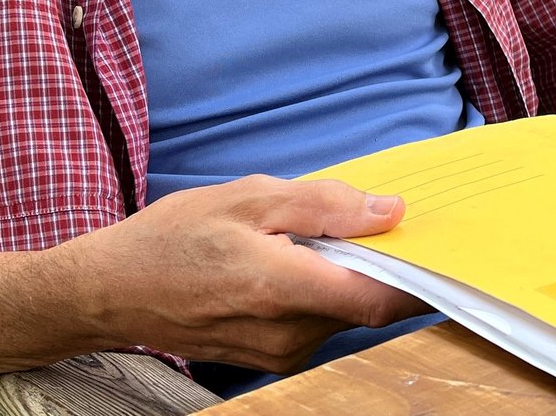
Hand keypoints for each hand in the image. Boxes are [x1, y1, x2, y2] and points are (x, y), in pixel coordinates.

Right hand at [58, 175, 425, 372]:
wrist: (110, 291)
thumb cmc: (172, 238)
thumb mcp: (248, 197)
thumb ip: (324, 206)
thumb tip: (389, 211)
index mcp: (282, 289)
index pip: (378, 298)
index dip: (420, 278)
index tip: (445, 251)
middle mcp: (286, 334)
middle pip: (363, 303)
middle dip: (378, 264)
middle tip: (378, 221)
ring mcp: (278, 354)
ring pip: (341, 314)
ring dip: (345, 277)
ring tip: (315, 237)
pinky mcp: (269, 359)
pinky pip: (317, 324)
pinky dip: (321, 292)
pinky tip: (295, 262)